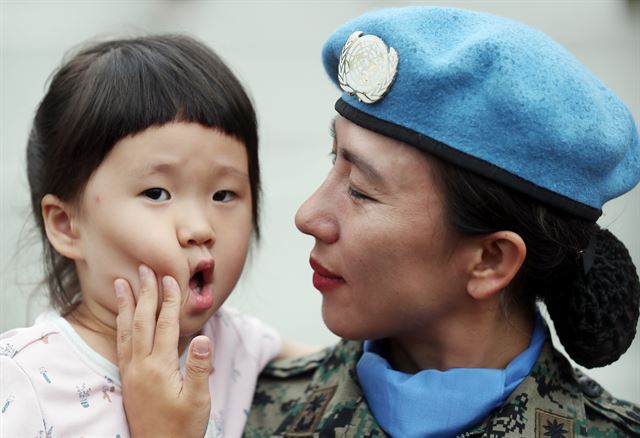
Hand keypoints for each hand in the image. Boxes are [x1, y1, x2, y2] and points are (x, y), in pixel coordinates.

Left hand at [115, 264, 211, 437]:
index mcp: (160, 368)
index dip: (168, 300)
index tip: (169, 277)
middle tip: (144, 269)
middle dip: (144, 293)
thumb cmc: (182, 428)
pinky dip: (121, 324)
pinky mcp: (128, 378)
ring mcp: (131, 372)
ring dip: (125, 305)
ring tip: (121, 283)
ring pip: (126, 330)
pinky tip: (122, 317)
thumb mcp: (198, 400)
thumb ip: (200, 368)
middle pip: (141, 321)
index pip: (165, 325)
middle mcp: (141, 366)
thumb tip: (204, 338)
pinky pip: (121, 344)